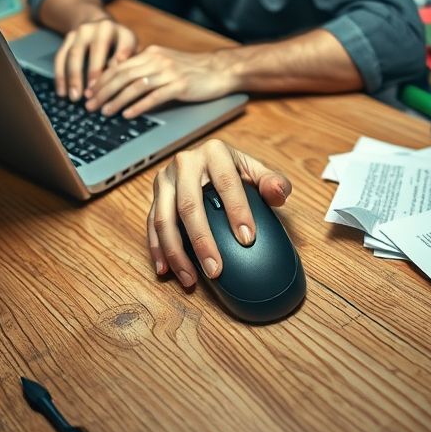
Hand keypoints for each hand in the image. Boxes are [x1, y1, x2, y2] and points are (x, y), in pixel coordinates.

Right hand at [53, 17, 137, 100]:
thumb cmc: (121, 48)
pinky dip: (60, 75)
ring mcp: (84, 30)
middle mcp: (103, 27)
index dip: (122, 58)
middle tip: (92, 93)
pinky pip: (61, 56)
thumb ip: (132, 66)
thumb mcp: (132, 53)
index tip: (118, 76)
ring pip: (76, 53)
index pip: (125, 44)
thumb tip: (128, 88)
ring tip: (75, 97)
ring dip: (74, 77)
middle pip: (98, 47)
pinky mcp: (69, 36)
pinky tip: (62, 92)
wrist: (99, 24)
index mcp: (123, 32)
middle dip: (94, 71)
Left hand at [85, 45, 235, 117]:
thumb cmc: (192, 70)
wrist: (221, 69)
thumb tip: (120, 80)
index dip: (101, 80)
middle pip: (122, 76)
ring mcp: (169, 72)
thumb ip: (144, 68)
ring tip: (105, 112)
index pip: (119, 67)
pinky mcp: (180, 85)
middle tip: (90, 105)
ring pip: (135, 86)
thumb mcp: (165, 63)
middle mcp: (157, 60)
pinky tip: (128, 114)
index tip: (89, 93)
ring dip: (117, 100)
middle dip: (103, 91)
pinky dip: (139, 106)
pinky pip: (154, 96)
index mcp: (150, 53)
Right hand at [147, 139, 290, 287]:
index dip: (237, 211)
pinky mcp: (155, 195)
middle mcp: (185, 162)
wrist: (206, 160)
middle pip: (189, 205)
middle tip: (215, 270)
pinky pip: (152, 225)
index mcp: (214, 152)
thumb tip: (278, 193)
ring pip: (164, 219)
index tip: (247, 240)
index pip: (226, 183)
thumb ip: (273, 182)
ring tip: (191, 279)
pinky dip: (158, 250)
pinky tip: (166, 270)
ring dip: (176, 253)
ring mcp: (165, 179)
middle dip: (202, 241)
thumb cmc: (233, 170)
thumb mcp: (255, 170)